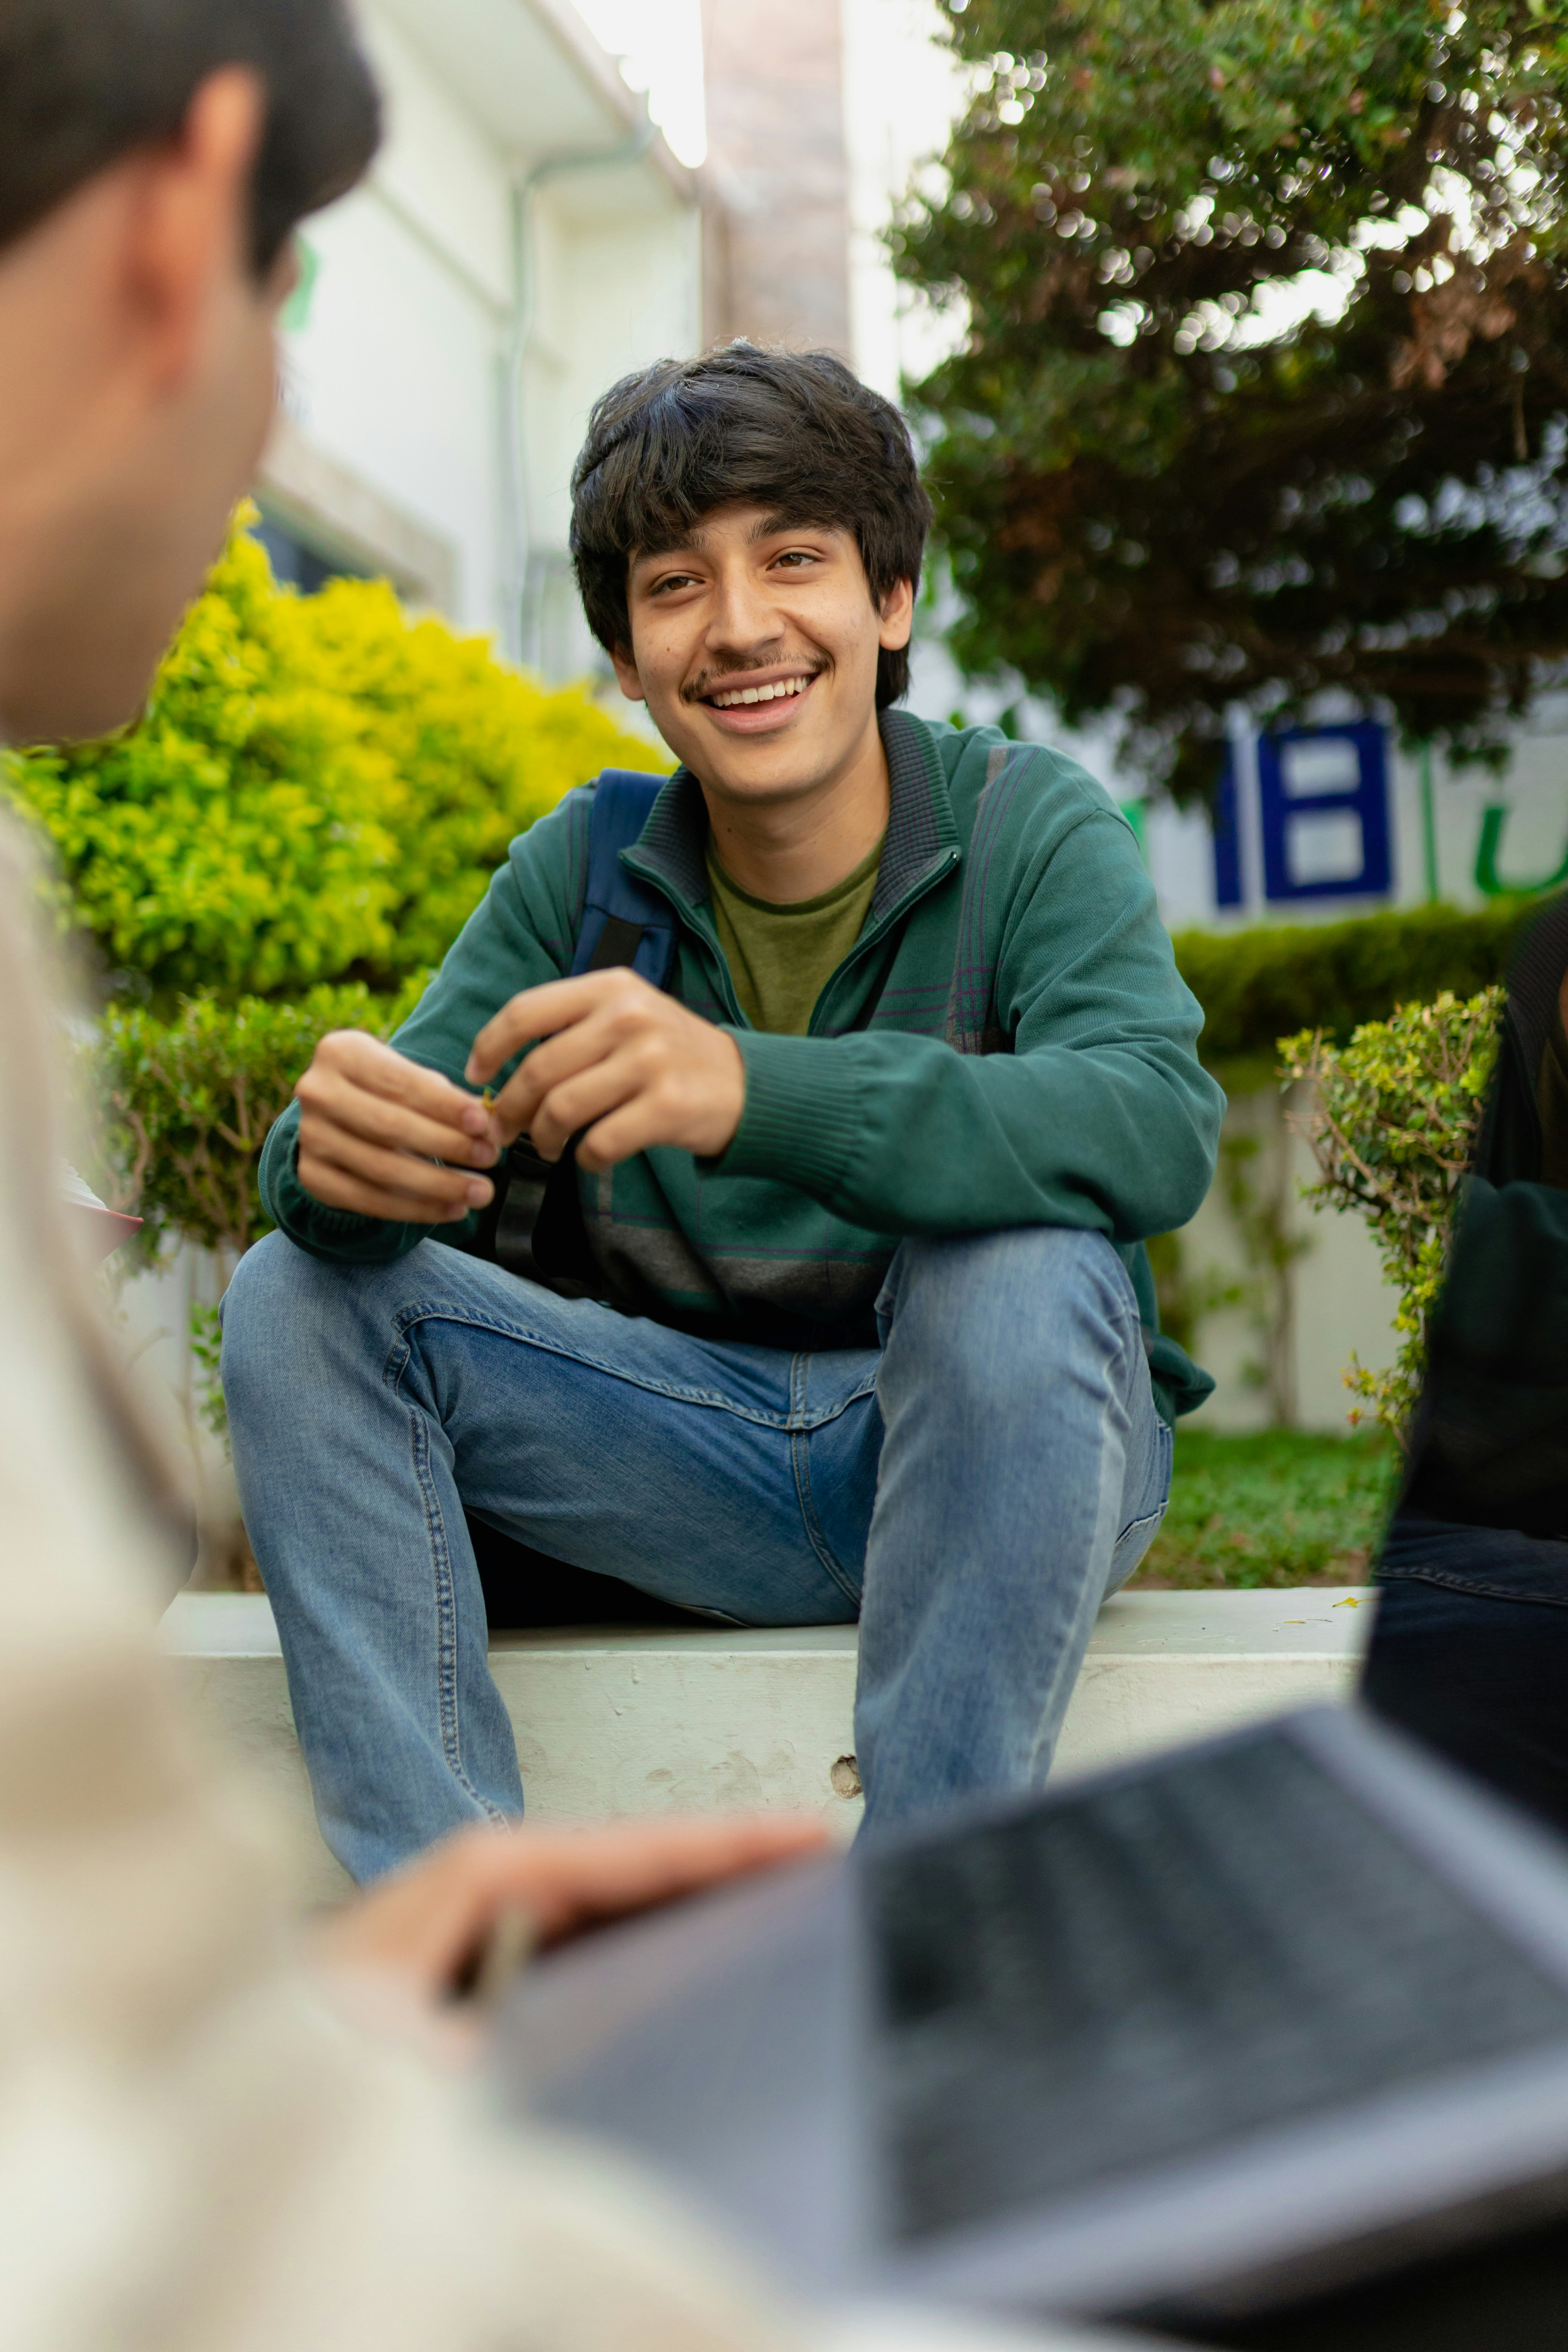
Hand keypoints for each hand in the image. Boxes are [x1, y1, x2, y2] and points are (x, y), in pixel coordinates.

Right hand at [295, 1029, 502, 1223]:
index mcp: (340, 1052)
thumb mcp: (411, 1078)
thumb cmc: (388, 1091)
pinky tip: (451, 1210)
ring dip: (438, 1185)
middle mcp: (316, 1092)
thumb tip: (490, 1121)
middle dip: (446, 1145)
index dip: (443, 1105)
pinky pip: (369, 1200)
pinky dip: (416, 1209)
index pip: (399, 1081)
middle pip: (389, 1126)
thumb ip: (447, 1097)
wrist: (338, 1117)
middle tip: (490, 1158)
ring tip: (479, 1191)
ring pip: (381, 1168)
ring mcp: (310, 1137)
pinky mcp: (312, 1176)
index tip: (483, 1123)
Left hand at [315, 1815, 828, 2005]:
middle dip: (731, 1857)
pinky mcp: (492, 1953)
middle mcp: (490, 1879)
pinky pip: (595, 1926)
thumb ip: (499, 2036)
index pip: (638, 1850)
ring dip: (695, 1892)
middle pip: (642, 1858)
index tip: (808, 1834)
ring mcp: (491, 1911)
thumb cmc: (298, 2043)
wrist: (232, 2066)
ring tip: (783, 1887)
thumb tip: (587, 2042)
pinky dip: (654, 1924)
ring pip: (621, 1891)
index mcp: (484, 1877)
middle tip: (823, 1854)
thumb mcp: (406, 2048)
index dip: (731, 1843)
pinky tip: (698, 1941)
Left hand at [466, 970, 745, 1172]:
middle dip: (511, 1107)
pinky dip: (586, 1159)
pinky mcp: (666, 1107)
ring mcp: (650, 1061)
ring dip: (543, 1138)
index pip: (526, 1011)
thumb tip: (500, 1068)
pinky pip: (598, 1143)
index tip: (476, 1074)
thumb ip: (572, 1026)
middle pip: (539, 1069)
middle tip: (505, 1129)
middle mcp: (629, 1016)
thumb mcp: (628, 1013)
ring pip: (562, 1109)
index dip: (489, 1046)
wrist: (747, 1084)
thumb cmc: (670, 1054)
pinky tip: (592, 1157)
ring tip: (547, 1146)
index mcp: (611, 987)